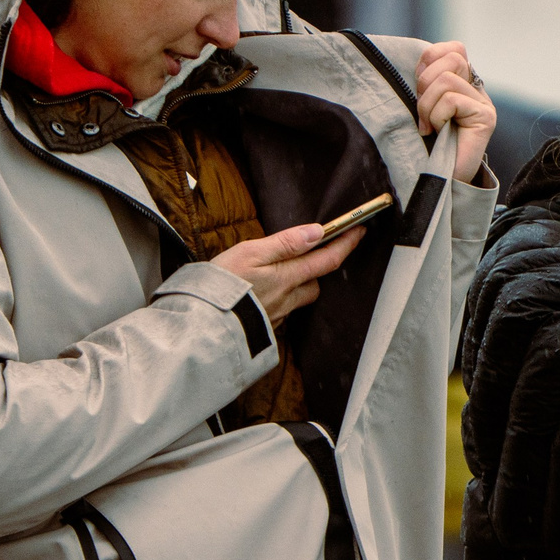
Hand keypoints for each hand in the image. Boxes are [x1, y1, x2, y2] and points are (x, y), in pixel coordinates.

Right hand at [211, 221, 360, 327]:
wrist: (200, 326)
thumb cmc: (221, 286)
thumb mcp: (250, 253)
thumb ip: (285, 243)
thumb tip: (317, 232)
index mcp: (287, 277)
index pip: (327, 259)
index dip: (346, 244)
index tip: (359, 230)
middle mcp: (288, 300)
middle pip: (314, 284)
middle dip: (315, 271)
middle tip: (306, 256)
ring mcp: (276, 317)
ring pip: (297, 300)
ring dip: (296, 287)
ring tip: (277, 276)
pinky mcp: (263, 329)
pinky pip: (280, 312)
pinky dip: (276, 302)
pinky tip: (259, 297)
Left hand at [416, 41, 496, 181]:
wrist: (442, 179)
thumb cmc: (429, 144)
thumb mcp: (423, 105)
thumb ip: (426, 83)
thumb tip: (419, 64)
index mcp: (463, 82)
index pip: (454, 48)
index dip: (430, 59)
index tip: (419, 86)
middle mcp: (477, 90)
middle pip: (454, 57)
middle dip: (426, 82)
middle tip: (423, 110)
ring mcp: (484, 103)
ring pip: (447, 80)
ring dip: (427, 105)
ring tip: (429, 125)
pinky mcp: (486, 117)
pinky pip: (451, 100)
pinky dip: (436, 116)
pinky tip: (438, 131)